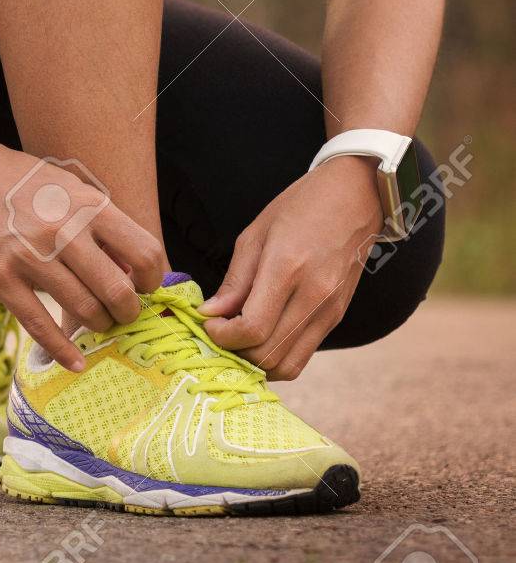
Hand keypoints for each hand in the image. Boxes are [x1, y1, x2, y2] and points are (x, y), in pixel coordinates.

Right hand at [0, 142, 164, 371]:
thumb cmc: (20, 180)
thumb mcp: (69, 186)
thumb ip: (101, 222)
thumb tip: (131, 269)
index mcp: (88, 205)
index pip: (144, 253)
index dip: (153, 279)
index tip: (145, 288)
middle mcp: (63, 231)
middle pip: (117, 290)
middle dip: (128, 311)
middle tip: (124, 314)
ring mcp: (30, 257)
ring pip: (84, 310)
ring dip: (99, 325)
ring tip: (98, 323)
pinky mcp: (0, 278)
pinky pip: (40, 325)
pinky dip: (63, 350)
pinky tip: (75, 362)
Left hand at [201, 157, 382, 379]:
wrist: (355, 197)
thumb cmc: (300, 208)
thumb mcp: (255, 235)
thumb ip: (234, 281)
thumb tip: (210, 314)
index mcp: (287, 269)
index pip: (252, 328)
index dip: (222, 336)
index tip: (208, 323)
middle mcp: (313, 296)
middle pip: (268, 355)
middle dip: (235, 352)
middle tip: (218, 334)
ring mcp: (330, 311)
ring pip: (287, 366)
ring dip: (256, 362)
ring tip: (238, 340)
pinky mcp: (337, 317)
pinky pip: (303, 355)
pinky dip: (277, 356)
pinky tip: (261, 336)